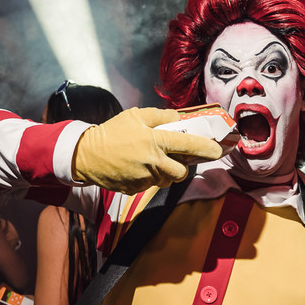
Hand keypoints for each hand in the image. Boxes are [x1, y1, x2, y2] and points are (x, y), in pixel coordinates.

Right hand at [72, 107, 222, 193]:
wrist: (86, 154)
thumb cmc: (112, 132)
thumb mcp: (135, 115)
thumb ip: (160, 116)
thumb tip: (179, 118)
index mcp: (155, 141)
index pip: (188, 146)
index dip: (206, 148)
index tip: (217, 150)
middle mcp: (152, 162)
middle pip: (181, 173)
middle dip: (182, 167)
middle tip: (175, 159)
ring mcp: (144, 178)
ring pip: (166, 180)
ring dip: (165, 173)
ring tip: (151, 160)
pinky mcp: (135, 189)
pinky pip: (150, 185)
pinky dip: (149, 178)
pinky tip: (137, 167)